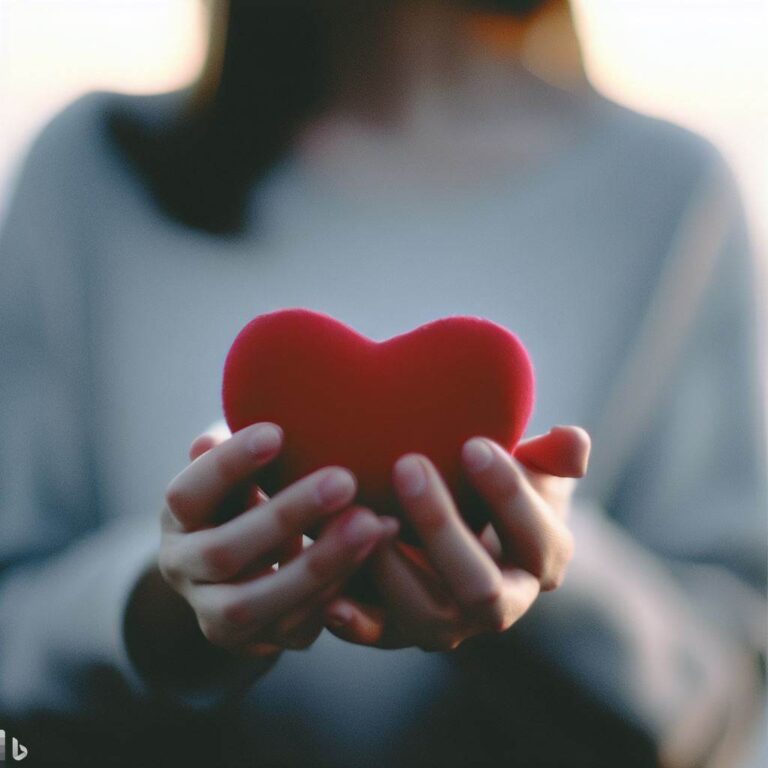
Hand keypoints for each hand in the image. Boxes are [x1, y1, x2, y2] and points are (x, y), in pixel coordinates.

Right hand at [158, 422, 398, 658]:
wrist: (236, 576)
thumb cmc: (245, 500)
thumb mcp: (234, 474)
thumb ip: (233, 457)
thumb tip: (218, 433)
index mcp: (177, 518)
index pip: (187, 493)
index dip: (229, 464)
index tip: (278, 430)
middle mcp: (185, 570)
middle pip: (225, 551)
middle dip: (286, 515)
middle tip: (345, 479)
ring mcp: (216, 615)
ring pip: (259, 603)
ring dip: (321, 563)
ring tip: (374, 523)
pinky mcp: (257, 643)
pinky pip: (297, 628)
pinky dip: (342, 591)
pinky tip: (382, 551)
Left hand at [322, 426, 589, 650]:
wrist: (465, 527)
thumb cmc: (498, 489)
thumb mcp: (534, 471)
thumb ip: (553, 459)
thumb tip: (574, 441)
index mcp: (541, 561)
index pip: (536, 536)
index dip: (508, 493)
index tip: (472, 443)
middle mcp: (501, 603)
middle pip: (480, 587)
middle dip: (443, 525)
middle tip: (407, 464)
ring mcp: (451, 623)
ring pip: (429, 618)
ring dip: (393, 569)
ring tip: (362, 514)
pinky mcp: (402, 630)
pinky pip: (379, 636)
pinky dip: (355, 621)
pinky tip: (330, 594)